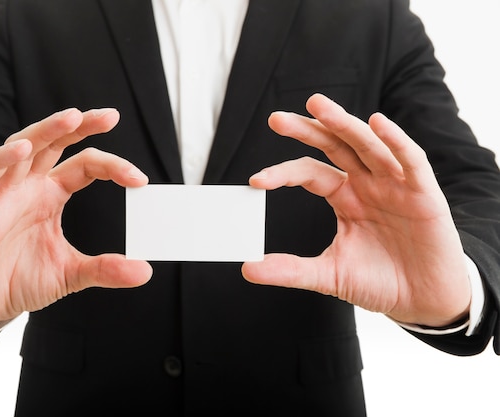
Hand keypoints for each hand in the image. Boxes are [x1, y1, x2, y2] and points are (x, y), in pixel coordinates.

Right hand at [0, 108, 152, 328]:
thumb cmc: (22, 280)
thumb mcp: (72, 274)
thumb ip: (106, 269)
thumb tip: (145, 272)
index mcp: (52, 195)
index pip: (84, 165)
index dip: (111, 165)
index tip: (139, 179)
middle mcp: (29, 186)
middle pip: (54, 143)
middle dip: (81, 126)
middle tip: (112, 116)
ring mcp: (3, 193)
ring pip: (21, 147)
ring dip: (45, 131)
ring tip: (71, 118)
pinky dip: (1, 159)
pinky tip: (22, 149)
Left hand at [242, 93, 470, 327]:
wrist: (424, 301)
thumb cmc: (381, 282)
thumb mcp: (329, 275)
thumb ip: (291, 269)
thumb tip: (248, 269)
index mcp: (345, 197)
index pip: (310, 173)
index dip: (284, 173)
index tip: (256, 181)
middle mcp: (368, 184)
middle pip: (335, 146)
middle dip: (308, 129)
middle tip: (276, 119)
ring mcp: (395, 185)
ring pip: (368, 145)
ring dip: (343, 123)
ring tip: (318, 105)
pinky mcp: (425, 194)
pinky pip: (411, 161)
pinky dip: (396, 141)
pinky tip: (378, 123)